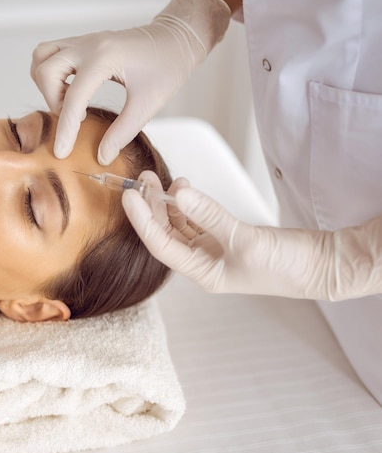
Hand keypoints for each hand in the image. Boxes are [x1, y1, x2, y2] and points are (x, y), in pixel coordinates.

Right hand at [30, 0, 229, 164]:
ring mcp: (83, 41)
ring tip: (69, 102)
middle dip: (52, 101)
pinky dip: (51, 73)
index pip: (73, 97)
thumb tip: (102, 156)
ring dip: (47, 84)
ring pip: (42, 57)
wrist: (176, 39)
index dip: (65, 129)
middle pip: (46, 72)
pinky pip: (50, 53)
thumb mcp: (148, 104)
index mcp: (105, 58)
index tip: (61, 151)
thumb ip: (123, 132)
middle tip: (74, 118)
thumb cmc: (168, 66)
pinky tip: (71, 90)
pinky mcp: (83, 43)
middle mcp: (88, 45)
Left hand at [122, 171, 381, 300]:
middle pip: (165, 234)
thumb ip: (210, 214)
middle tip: (142, 180)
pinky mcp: (227, 238)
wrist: (324, 265)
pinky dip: (189, 204)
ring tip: (160, 180)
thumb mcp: (245, 239)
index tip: (129, 195)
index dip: (142, 220)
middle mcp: (203, 263)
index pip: (160, 245)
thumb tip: (179, 193)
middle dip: (151, 207)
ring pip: (180, 225)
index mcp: (202, 273)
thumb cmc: (287, 265)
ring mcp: (214, 251)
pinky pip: (197, 220)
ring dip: (167, 204)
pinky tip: (184, 189)